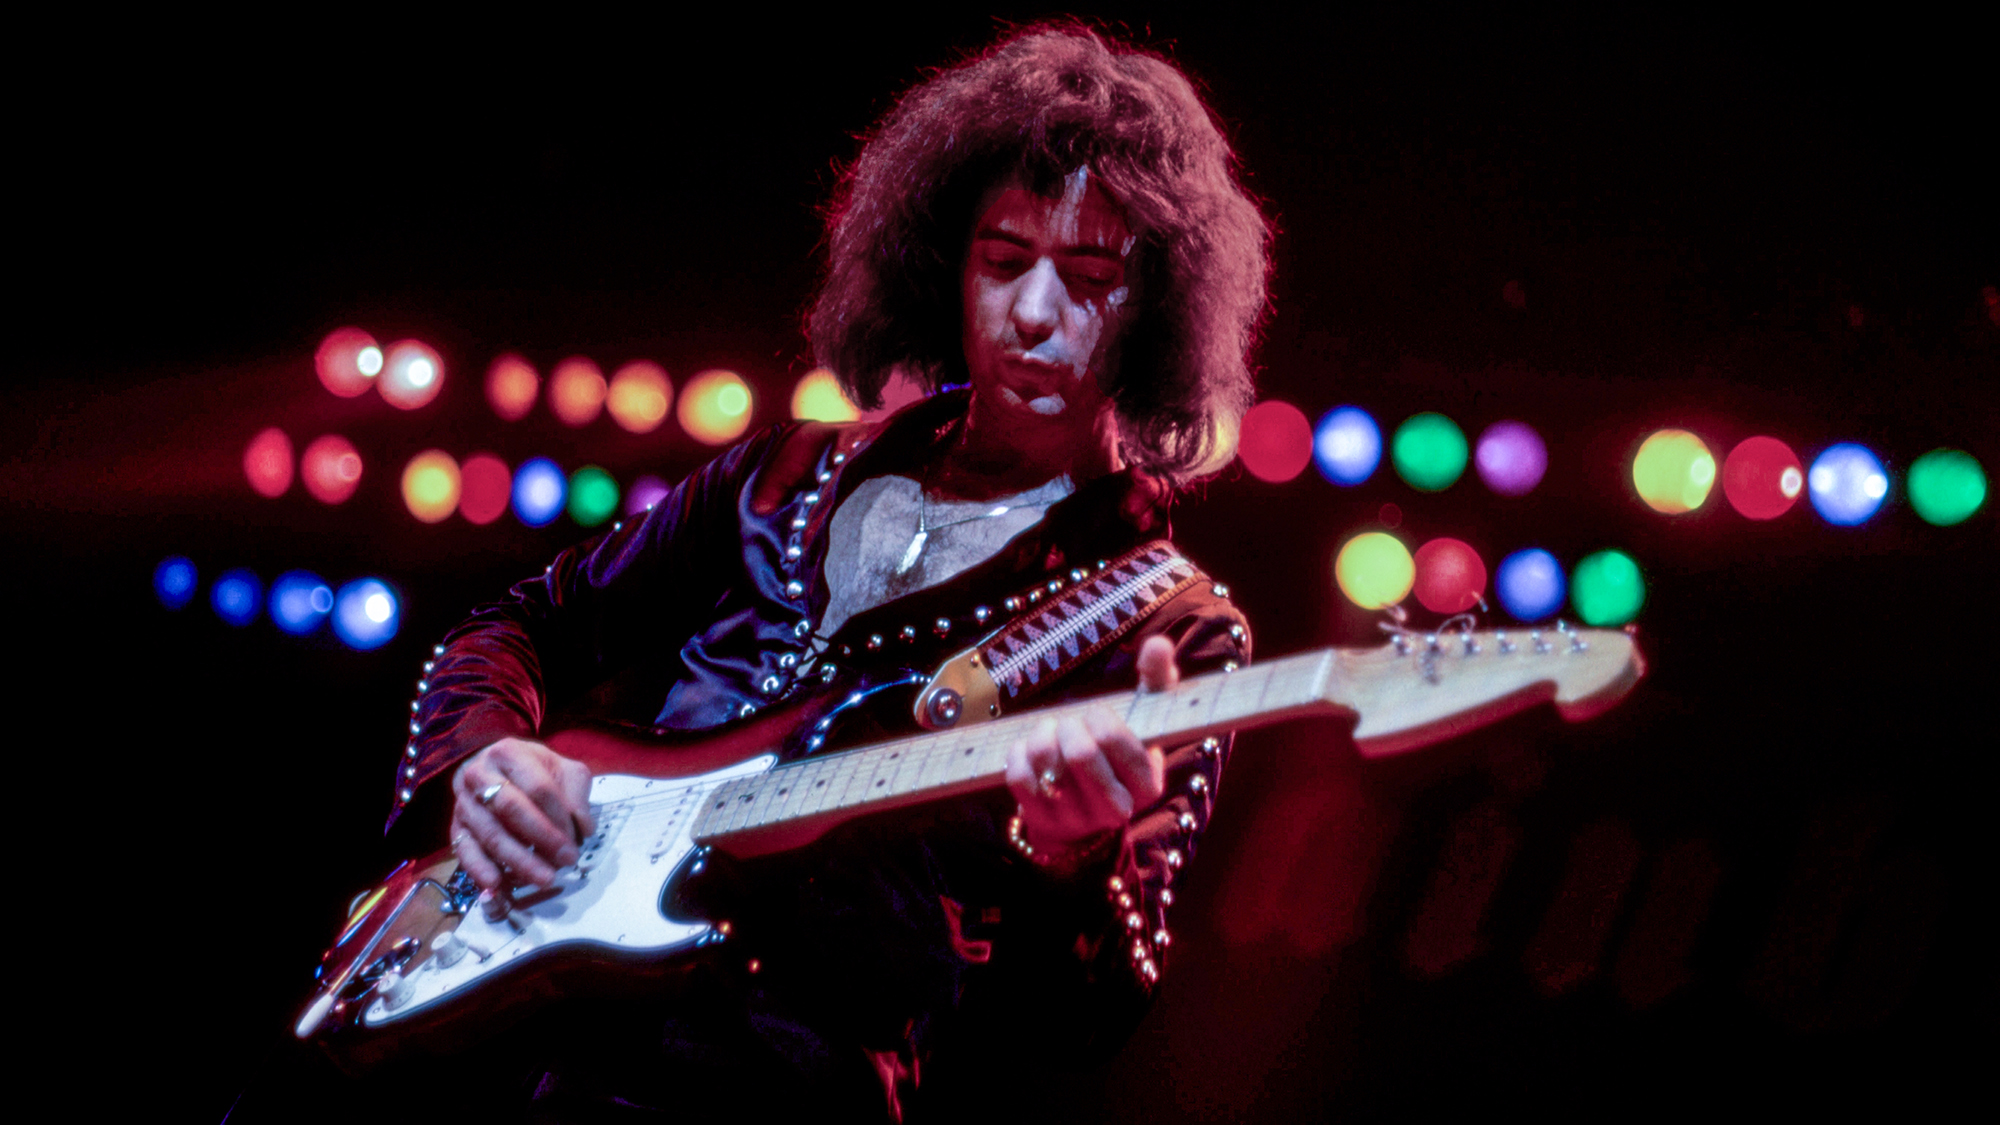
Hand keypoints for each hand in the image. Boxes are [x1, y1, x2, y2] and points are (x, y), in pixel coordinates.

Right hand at [450, 738, 596, 903]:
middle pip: (510, 808)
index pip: (537, 787)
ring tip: (545, 879)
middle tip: (566, 861)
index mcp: (509, 753)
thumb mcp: (564, 771)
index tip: (578, 840)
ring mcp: (463, 802)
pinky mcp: (455, 828)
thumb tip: (583, 829)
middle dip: (541, 838)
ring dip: (519, 860)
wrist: (496, 771)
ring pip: (490, 833)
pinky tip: (498, 885)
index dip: (559, 816)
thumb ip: (577, 796)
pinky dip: (480, 869)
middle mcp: (480, 774)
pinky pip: (464, 851)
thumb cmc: (535, 772)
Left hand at [1004, 635, 1175, 854]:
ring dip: (1042, 734)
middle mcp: (1115, 810)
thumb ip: (1157, 679)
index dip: (1098, 715)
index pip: (1113, 737)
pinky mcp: (1042, 820)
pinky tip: (1030, 750)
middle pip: (1080, 753)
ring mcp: (1076, 818)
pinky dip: (1019, 753)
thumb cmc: (1119, 752)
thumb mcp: (1145, 718)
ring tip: (1051, 731)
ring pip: (1044, 761)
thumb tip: (1158, 644)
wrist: (1089, 813)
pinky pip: (1019, 776)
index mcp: (1147, 785)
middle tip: (1071, 722)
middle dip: (1069, 725)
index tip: (1096, 714)